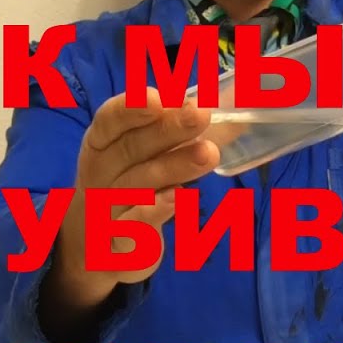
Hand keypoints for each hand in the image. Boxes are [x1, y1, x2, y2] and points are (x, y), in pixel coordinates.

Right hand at [50, 88, 220, 304]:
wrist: (100, 247)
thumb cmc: (132, 184)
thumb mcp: (153, 154)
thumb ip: (194, 127)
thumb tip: (242, 95)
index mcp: (103, 142)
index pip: (111, 119)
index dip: (132, 107)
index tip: (160, 96)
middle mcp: (101, 172)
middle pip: (132, 148)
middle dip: (168, 130)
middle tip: (202, 114)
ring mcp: (107, 208)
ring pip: (139, 185)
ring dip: (173, 167)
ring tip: (209, 153)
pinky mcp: (120, 242)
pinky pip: (134, 227)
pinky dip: (153, 213)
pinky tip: (178, 198)